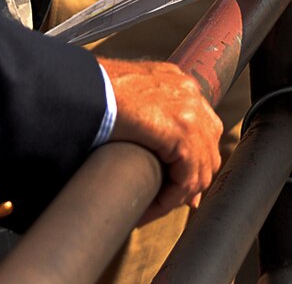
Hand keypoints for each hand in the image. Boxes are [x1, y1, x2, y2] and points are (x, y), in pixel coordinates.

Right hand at [100, 58, 222, 221]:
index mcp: (178, 82)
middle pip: (208, 147)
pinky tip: (149, 208)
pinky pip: (186, 178)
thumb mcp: (127, 93)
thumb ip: (144, 109)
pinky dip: (169, 200)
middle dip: (192, 179)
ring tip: (153, 209)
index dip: (194, 159)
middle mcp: (190, 92)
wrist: (83, 85)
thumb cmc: (93, 88)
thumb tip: (148, 139)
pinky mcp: (180, 132)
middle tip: (171, 201)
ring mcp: (190, 111)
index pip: (203, 126)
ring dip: (177, 195)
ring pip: (200, 168)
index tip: (181, 184)